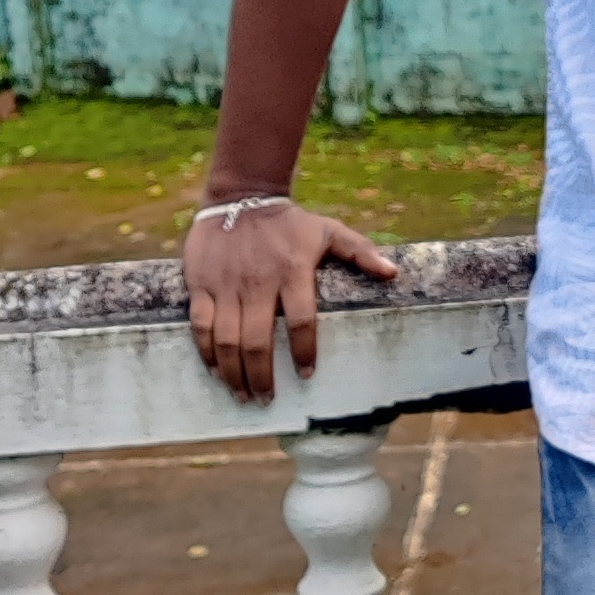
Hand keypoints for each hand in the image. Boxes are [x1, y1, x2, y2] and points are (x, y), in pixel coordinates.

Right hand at [185, 198, 398, 402]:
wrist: (241, 194)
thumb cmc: (289, 221)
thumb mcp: (328, 231)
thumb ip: (361, 252)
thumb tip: (393, 273)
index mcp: (293, 273)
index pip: (301, 322)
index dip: (304, 352)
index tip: (307, 374)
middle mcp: (259, 282)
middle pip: (258, 341)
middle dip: (262, 376)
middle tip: (266, 399)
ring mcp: (227, 285)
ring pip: (227, 339)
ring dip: (233, 372)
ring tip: (242, 394)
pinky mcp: (202, 283)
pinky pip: (201, 324)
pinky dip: (206, 351)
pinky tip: (214, 368)